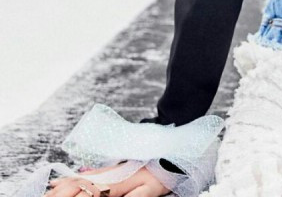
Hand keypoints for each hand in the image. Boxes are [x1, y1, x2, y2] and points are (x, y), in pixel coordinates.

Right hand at [44, 164, 171, 196]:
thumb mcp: (148, 192)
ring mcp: (105, 172)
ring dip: (59, 189)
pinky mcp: (109, 171)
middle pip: (74, 187)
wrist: (170, 154)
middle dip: (58, 195)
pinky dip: (68, 180)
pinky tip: (59, 182)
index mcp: (111, 184)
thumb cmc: (161, 176)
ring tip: (45, 194)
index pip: (83, 193)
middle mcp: (104, 176)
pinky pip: (84, 176)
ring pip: (76, 181)